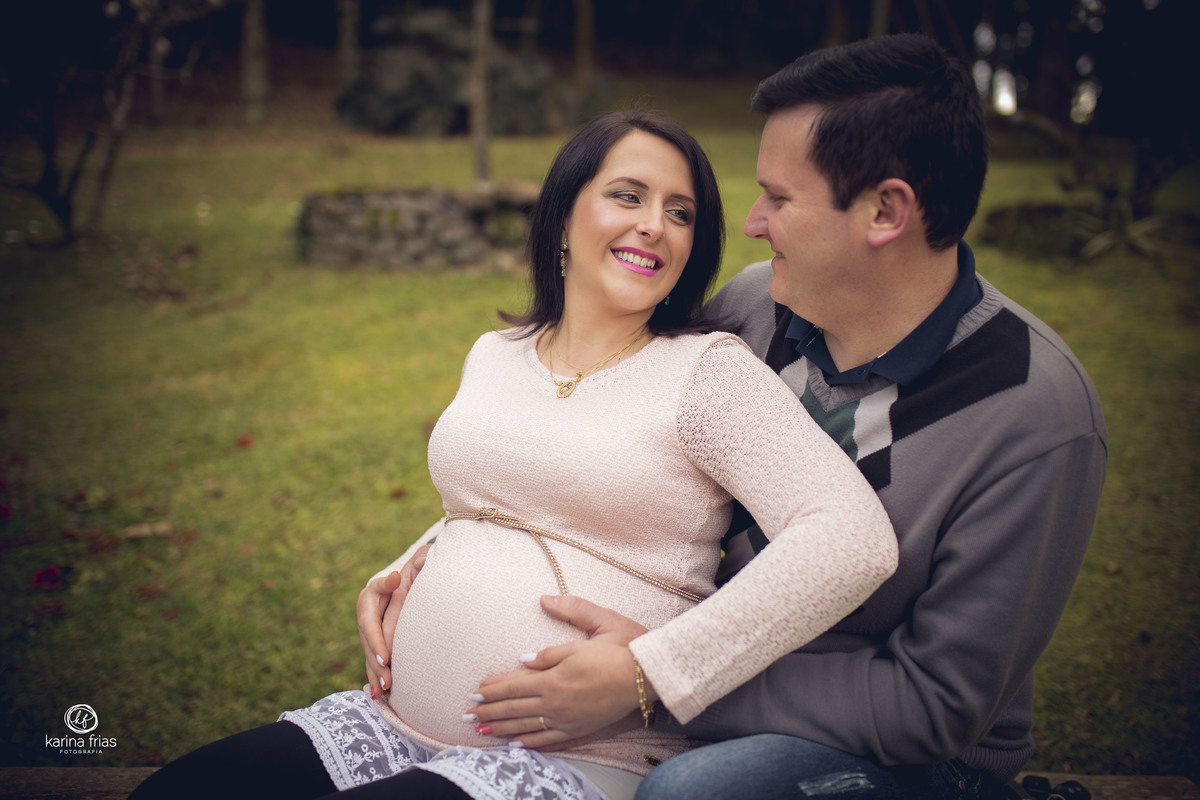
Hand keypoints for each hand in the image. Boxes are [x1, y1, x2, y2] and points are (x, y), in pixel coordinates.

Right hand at [358, 543, 429, 697]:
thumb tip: (408, 572)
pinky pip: (373, 659)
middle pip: (367, 641)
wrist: (415, 574)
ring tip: (384, 690)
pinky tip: (380, 694)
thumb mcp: (420, 560)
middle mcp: (367, 613)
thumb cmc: (419, 566)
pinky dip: (376, 676)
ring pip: (368, 653)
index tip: (385, 657)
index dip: (376, 640)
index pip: (369, 620)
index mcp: (371, 595)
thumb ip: (419, 561)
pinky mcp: (376, 639)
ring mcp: (369, 627)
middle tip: (387, 680)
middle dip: (376, 662)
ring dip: (375, 673)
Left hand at [466, 595, 650, 747]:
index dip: (493, 689)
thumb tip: (524, 659)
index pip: (514, 685)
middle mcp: (555, 702)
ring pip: (526, 725)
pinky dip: (530, 742)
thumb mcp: (581, 641)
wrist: (642, 677)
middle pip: (514, 707)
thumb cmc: (614, 653)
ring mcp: (566, 719)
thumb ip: (549, 651)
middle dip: (489, 711)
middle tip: (468, 716)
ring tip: (482, 731)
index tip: (475, 692)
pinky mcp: (578, 729)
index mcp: (553, 679)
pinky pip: (549, 739)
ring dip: (501, 728)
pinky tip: (516, 744)